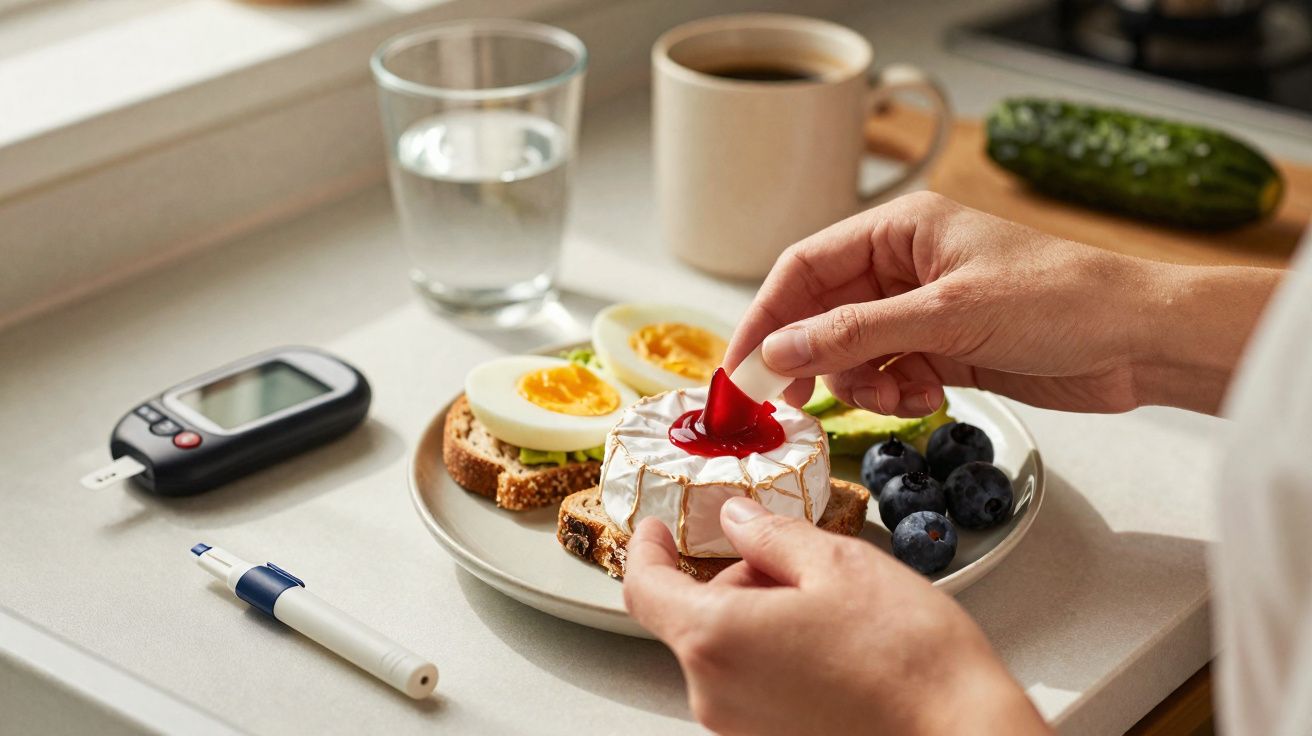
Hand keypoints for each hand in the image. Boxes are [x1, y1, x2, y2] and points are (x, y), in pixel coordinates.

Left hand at [624, 499, 1049, 734]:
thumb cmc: (909, 661)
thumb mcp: (838, 564)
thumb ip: (771, 535)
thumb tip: (736, 518)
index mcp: (716, 638)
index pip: (644, 589)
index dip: (646, 550)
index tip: (656, 529)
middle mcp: (714, 694)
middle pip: (699, 617)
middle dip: (742, 581)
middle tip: (807, 568)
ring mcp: (740, 730)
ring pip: (730, 650)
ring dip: (765, 619)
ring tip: (838, 616)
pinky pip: (755, 687)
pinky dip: (781, 658)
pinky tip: (839, 653)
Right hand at [726, 191, 1279, 415]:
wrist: (1140, 342)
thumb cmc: (1059, 302)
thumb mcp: (948, 316)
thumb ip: (857, 333)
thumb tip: (782, 349)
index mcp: (900, 231)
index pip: (805, 267)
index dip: (766, 315)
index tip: (741, 367)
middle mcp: (905, 266)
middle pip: (824, 313)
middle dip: (813, 358)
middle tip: (794, 402)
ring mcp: (924, 310)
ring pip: (854, 352)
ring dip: (862, 384)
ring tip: (898, 398)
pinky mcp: (946, 349)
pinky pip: (890, 374)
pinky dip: (896, 394)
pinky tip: (929, 397)